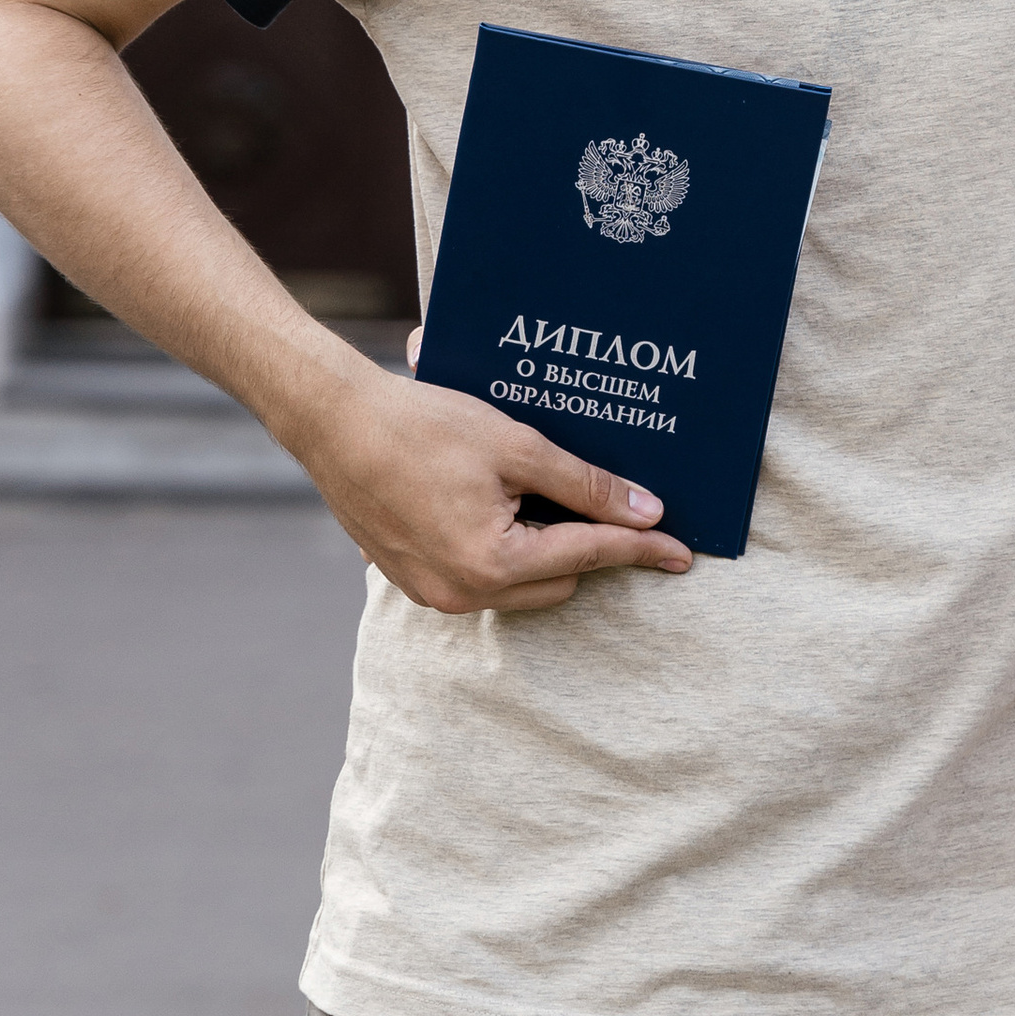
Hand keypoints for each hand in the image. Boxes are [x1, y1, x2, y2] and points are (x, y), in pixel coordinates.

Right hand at [301, 347, 691, 615]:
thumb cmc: (421, 426)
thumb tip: (643, 512)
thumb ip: (584, 485)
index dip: (641, 548)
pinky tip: (502, 505)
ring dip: (543, 549)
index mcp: (493, 563)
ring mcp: (432, 593)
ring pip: (520, 584)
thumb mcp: (515, 446)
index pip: (590, 556)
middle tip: (605, 501)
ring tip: (546, 497)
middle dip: (586, 545)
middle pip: (558, 580)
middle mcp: (462, 594)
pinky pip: (479, 577)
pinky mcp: (411, 580)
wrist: (332, 421)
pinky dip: (502, 549)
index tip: (681, 552)